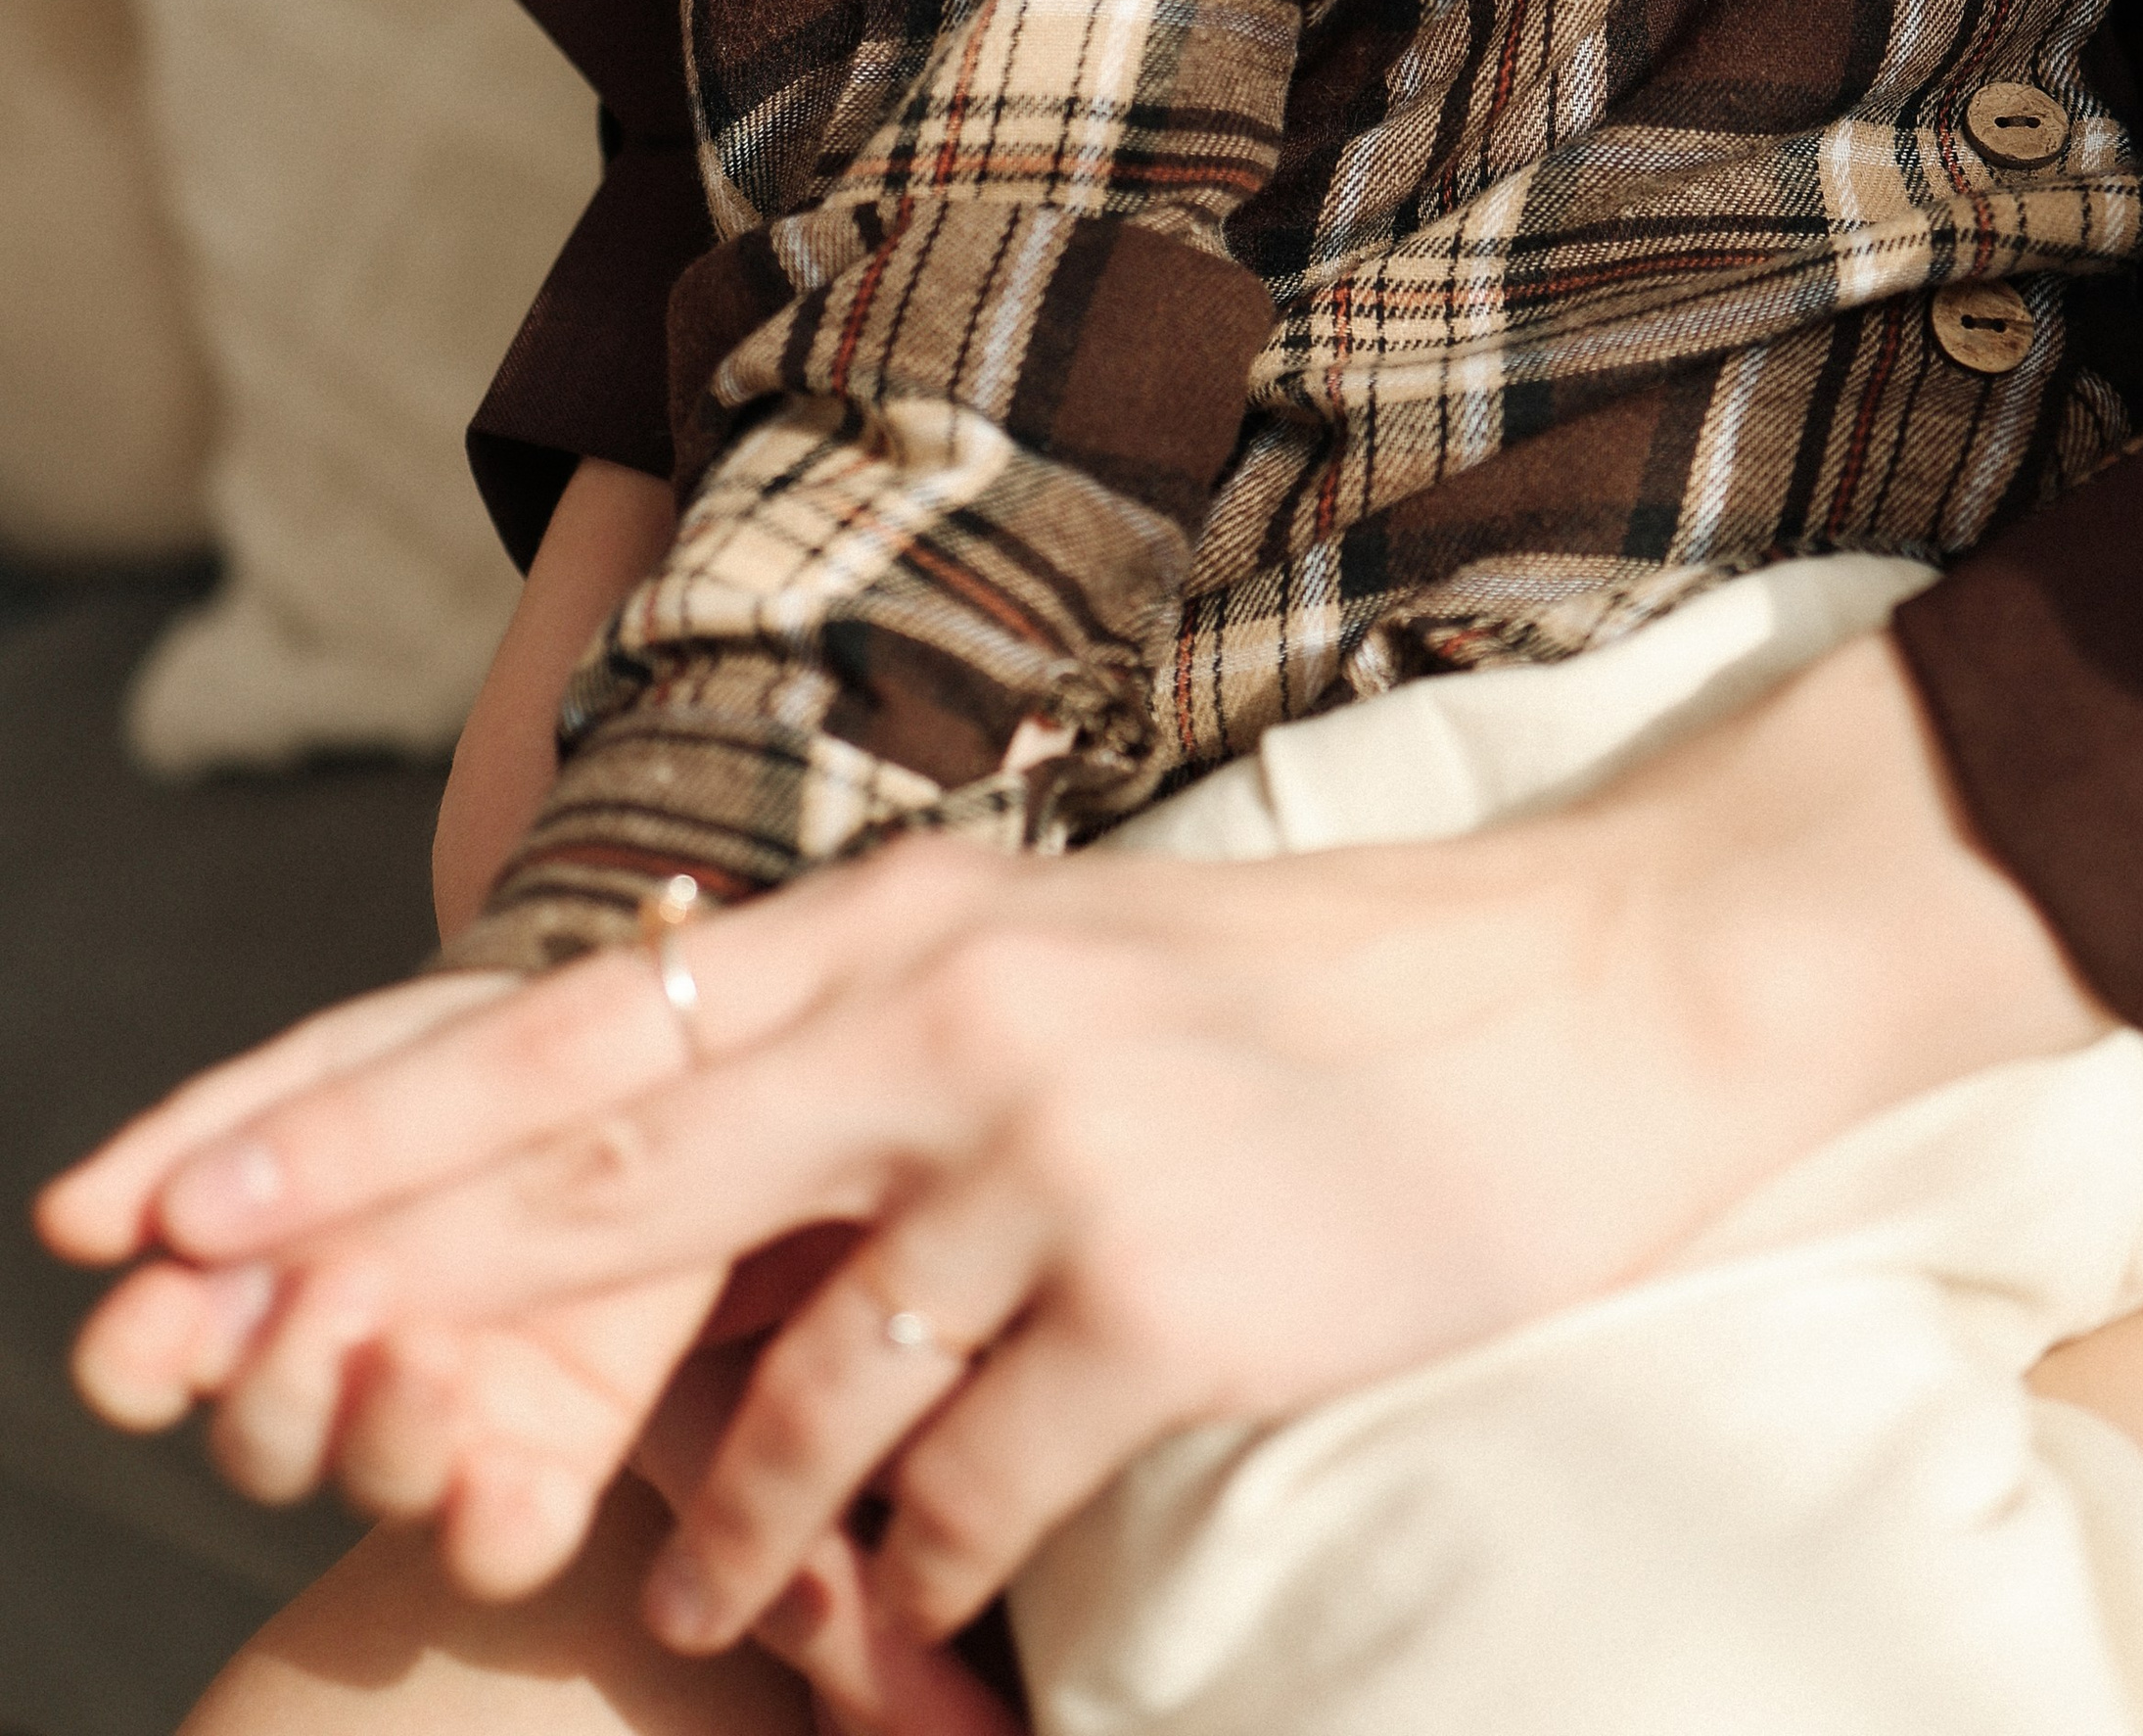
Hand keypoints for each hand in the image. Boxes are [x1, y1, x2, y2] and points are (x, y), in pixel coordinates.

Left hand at [40, 634, 2103, 1649]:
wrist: (1593, 992)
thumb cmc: (1314, 994)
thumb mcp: (1061, 967)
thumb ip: (877, 1042)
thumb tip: (686, 1129)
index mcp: (914, 919)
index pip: (577, 1028)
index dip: (362, 1115)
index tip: (185, 1181)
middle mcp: (951, 1011)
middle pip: (606, 1174)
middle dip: (391, 1272)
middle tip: (216, 1357)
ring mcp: (1058, 1152)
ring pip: (795, 1385)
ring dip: (727, 1516)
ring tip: (697, 1588)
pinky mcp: (1167, 1292)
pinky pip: (964, 1476)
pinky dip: (915, 1554)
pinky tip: (920, 1580)